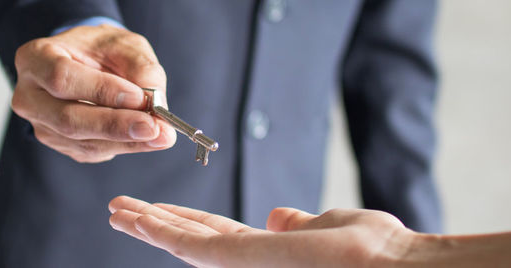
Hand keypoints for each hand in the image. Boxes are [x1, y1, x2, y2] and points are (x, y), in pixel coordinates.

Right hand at [12, 25, 176, 162]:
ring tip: (161, 135)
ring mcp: (41, 124)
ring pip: (82, 141)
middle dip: (115, 125)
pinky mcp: (60, 143)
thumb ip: (140, 67)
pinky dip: (123, 147)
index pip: (62, 78)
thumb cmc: (99, 50)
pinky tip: (146, 139)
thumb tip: (155, 103)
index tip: (138, 97)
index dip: (101, 90)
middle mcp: (30, 96)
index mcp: (36, 58)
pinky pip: (92, 151)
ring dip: (126, 141)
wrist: (86, 63)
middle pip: (68, 118)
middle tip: (153, 128)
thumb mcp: (123, 44)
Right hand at [108, 196, 415, 267]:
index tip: (161, 208)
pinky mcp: (238, 261)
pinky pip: (190, 245)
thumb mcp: (331, 227)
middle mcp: (250, 264)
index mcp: (271, 254)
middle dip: (156, 225)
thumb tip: (276, 214)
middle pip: (191, 240)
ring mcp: (242, 265)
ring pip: (183, 243)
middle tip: (121, 210)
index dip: (185, 221)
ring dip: (147, 225)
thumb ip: (299, 224)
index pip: (216, 236)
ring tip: (117, 210)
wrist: (392, 266)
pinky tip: (135, 215)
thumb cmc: (376, 251)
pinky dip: (158, 228)